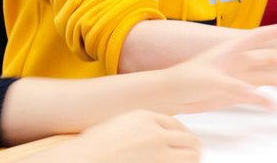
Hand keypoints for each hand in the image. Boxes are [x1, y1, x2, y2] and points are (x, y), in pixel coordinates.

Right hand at [41, 110, 199, 162]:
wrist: (83, 160)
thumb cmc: (94, 148)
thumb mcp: (120, 124)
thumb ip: (143, 127)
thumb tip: (160, 137)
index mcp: (147, 118)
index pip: (179, 127)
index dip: (185, 137)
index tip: (186, 144)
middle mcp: (156, 135)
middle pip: (191, 142)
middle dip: (193, 151)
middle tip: (192, 157)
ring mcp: (158, 155)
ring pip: (191, 157)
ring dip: (191, 160)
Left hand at [163, 23, 276, 112]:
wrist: (174, 95)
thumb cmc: (187, 79)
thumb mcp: (211, 81)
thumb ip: (235, 87)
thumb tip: (259, 96)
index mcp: (234, 48)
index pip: (261, 35)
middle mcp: (240, 60)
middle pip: (270, 58)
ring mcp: (239, 76)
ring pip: (267, 76)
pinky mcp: (236, 91)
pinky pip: (258, 92)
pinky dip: (268, 98)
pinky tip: (275, 105)